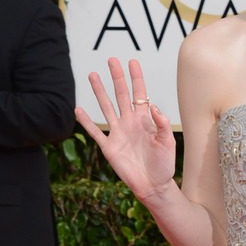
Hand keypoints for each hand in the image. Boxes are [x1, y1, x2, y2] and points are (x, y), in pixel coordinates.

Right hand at [75, 58, 176, 203]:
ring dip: (99, 91)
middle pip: (121, 94)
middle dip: (116, 77)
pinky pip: (95, 131)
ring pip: (106, 107)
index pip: (139, 94)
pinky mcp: (109, 147)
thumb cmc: (163, 165)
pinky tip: (78, 110)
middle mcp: (130, 122)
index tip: (132, 61)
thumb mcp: (167, 143)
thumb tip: (152, 106)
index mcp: (145, 120)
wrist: (153, 186)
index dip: (136, 78)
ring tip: (92, 75)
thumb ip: (162, 124)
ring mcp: (118, 133)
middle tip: (111, 60)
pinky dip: (86, 121)